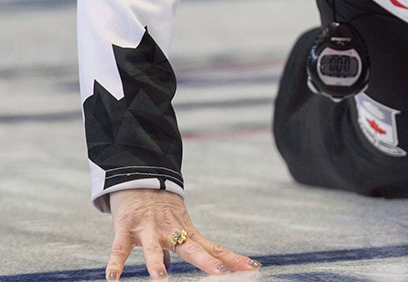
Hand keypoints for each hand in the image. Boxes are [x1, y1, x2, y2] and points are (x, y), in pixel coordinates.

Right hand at [106, 189, 260, 278]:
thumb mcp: (175, 226)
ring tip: (161, 278)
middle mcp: (171, 231)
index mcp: (186, 232)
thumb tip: (175, 265)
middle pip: (192, 248)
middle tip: (220, 272)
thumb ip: (182, 246)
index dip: (232, 257)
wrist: (138, 178)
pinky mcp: (126, 228)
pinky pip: (119, 248)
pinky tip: (113, 279)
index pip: (214, 247)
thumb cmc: (159, 207)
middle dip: (206, 261)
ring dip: (156, 263)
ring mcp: (149, 229)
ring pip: (154, 248)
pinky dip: (116, 263)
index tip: (253, 267)